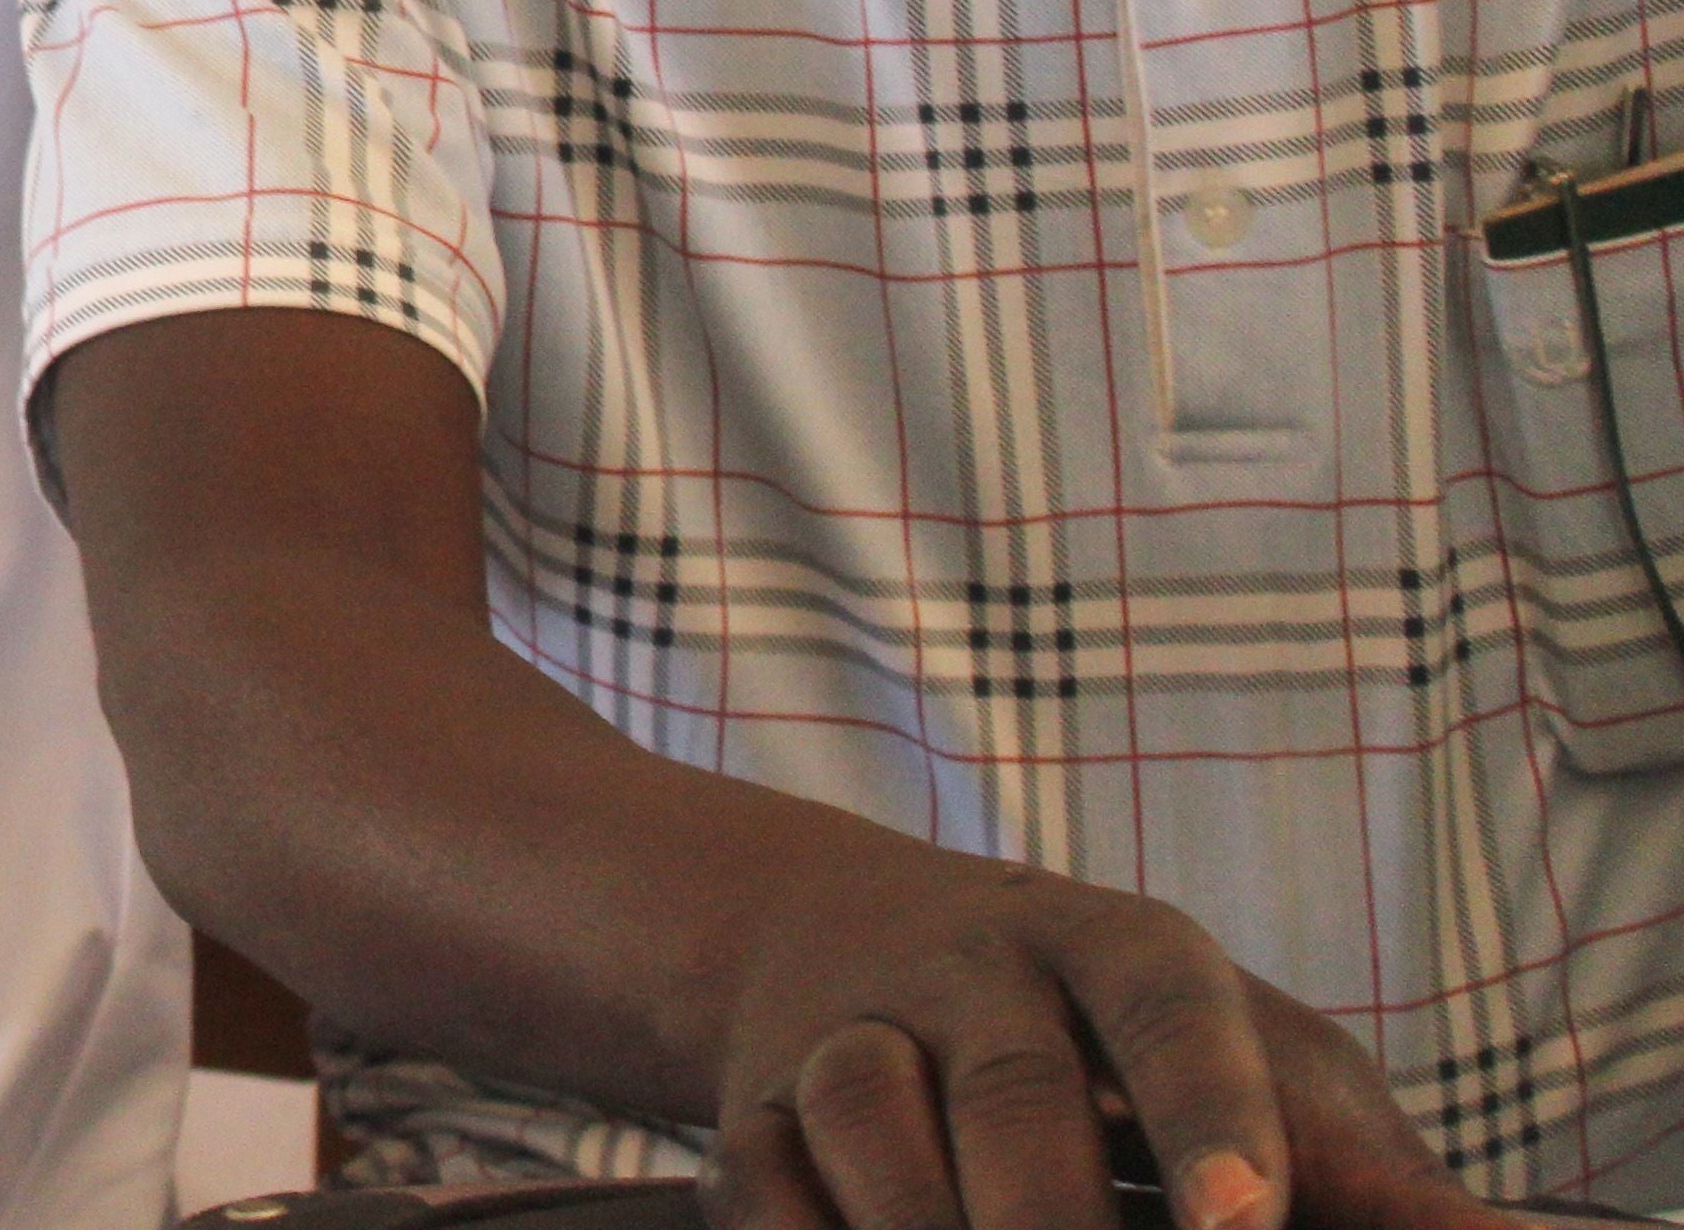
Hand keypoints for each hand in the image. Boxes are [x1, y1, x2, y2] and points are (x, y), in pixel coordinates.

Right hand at [699, 834, 1491, 1229]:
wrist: (852, 938)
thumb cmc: (1123, 1040)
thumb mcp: (1267, 1070)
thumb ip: (1384, 1180)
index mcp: (1117, 942)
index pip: (1168, 1004)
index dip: (1207, 1110)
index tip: (1241, 1223)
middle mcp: (974, 960)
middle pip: (1011, 1089)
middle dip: (1053, 1222)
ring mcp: (851, 1021)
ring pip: (861, 1113)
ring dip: (924, 1225)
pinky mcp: (755, 1097)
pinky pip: (759, 1178)